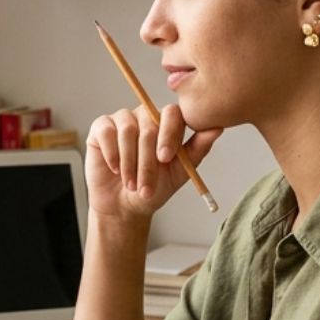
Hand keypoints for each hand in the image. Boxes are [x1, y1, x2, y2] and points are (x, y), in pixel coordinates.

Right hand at [85, 104, 220, 221]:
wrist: (125, 206)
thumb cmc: (154, 188)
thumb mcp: (180, 172)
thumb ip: (198, 148)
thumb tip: (218, 128)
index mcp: (166, 123)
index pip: (171, 114)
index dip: (169, 134)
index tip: (165, 158)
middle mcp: (145, 116)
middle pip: (149, 125)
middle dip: (147, 160)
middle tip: (145, 186)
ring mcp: (122, 120)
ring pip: (127, 130)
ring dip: (129, 162)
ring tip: (131, 184)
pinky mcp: (101, 127)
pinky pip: (107, 131)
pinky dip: (112, 154)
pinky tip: (115, 170)